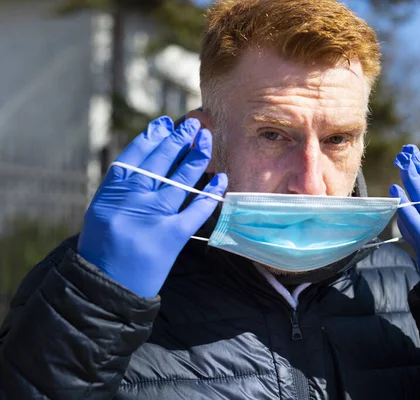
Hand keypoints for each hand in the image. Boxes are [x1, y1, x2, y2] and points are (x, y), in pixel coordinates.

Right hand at [78, 116, 226, 297]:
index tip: (166, 124)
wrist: (107, 287)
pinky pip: (198, 209)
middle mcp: (133, 198)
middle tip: (194, 126)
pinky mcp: (173, 236)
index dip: (153, 136)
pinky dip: (212, 193)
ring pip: (182, 178)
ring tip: (207, 140)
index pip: (136, 154)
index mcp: (112, 191)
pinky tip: (222, 179)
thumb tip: (151, 160)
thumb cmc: (104, 247)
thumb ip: (124, 188)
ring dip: (197, 157)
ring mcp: (155, 216)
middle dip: (180, 139)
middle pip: (162, 161)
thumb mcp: (104, 211)